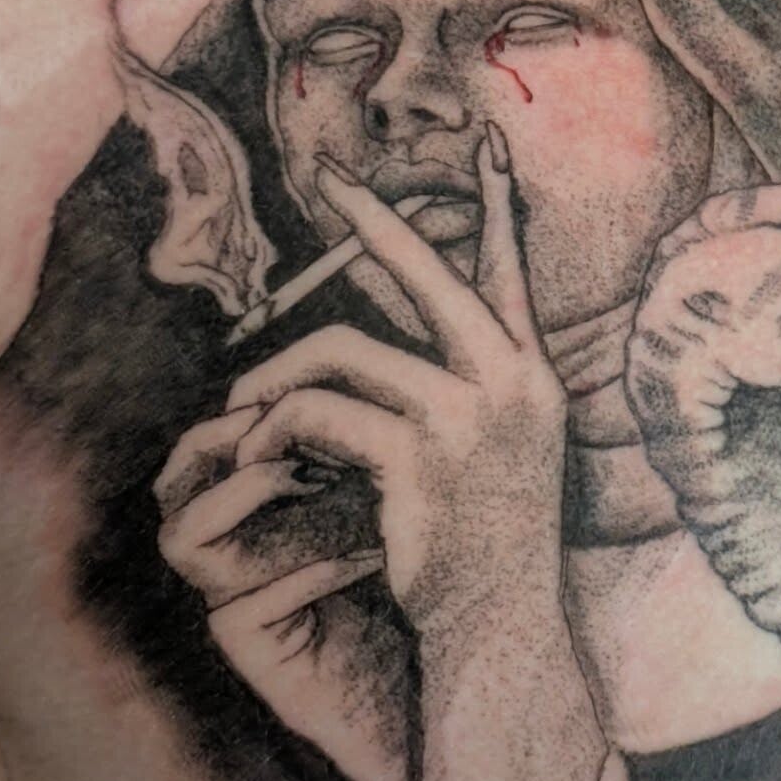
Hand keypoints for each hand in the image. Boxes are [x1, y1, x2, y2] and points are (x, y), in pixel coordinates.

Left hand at [154, 124, 592, 780]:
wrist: (504, 631)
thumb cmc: (492, 548)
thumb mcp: (496, 458)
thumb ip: (461, 392)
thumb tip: (382, 345)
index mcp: (533, 381)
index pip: (515, 276)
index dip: (500, 209)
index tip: (486, 150)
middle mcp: (511, 385)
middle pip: (431, 275)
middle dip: (376, 222)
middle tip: (332, 179)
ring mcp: (468, 419)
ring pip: (347, 349)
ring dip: (281, 374)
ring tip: (246, 406)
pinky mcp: (419, 460)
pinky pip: (320, 412)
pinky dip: (276, 428)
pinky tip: (259, 451)